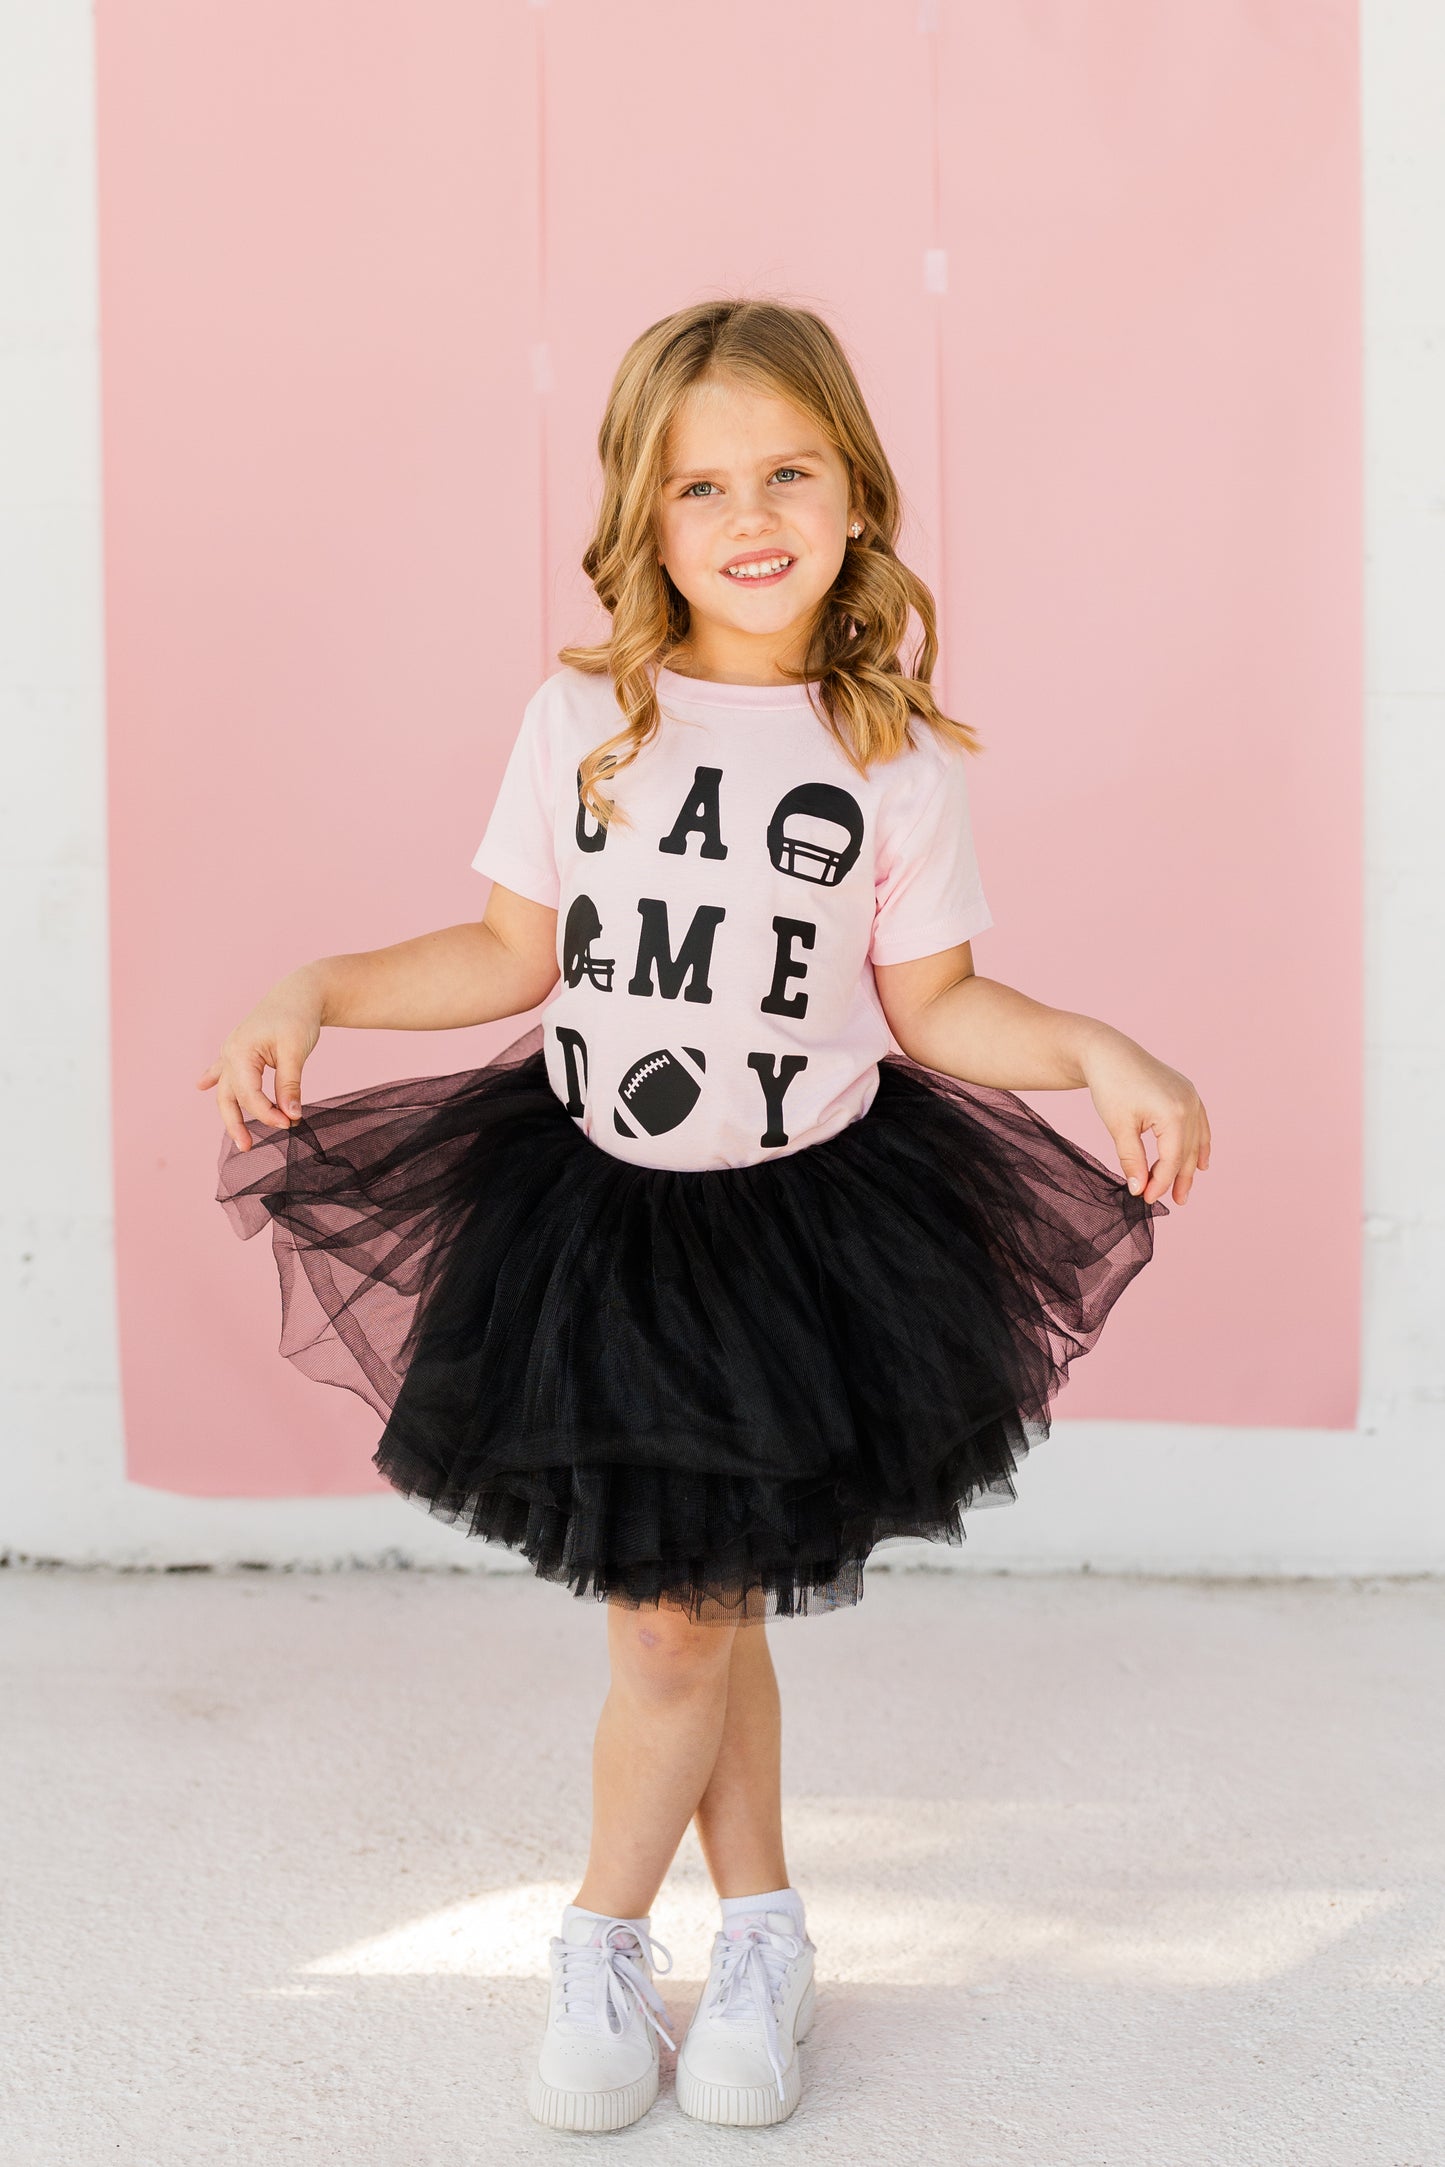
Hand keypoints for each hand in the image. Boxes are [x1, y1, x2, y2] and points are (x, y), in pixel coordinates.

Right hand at [196, 970, 323, 1151]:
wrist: (299, 993)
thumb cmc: (298, 1018)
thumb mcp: (296, 1051)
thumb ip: (290, 1085)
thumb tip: (292, 1115)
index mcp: (240, 1052)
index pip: (249, 1095)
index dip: (267, 1114)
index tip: (290, 1124)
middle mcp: (230, 1053)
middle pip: (229, 1098)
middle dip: (239, 1124)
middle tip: (249, 1147)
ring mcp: (232, 1051)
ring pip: (226, 1089)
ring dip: (231, 1113)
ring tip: (240, 1138)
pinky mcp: (240, 1050)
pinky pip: (222, 1069)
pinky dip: (213, 1077)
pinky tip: (201, 1085)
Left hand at [1082, 1029, 1210, 1206]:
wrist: (1108, 1052)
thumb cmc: (1110, 1087)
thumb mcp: (1119, 1128)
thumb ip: (1132, 1160)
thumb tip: (1139, 1189)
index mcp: (1173, 1114)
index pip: (1171, 1160)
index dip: (1160, 1183)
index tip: (1146, 1199)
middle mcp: (1189, 1105)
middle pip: (1186, 1152)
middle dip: (1178, 1178)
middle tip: (1174, 1202)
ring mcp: (1191, 1097)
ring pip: (1195, 1140)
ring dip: (1189, 1166)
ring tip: (1184, 1190)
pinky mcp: (1187, 1092)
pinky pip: (1199, 1124)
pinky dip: (1199, 1144)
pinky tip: (1200, 1162)